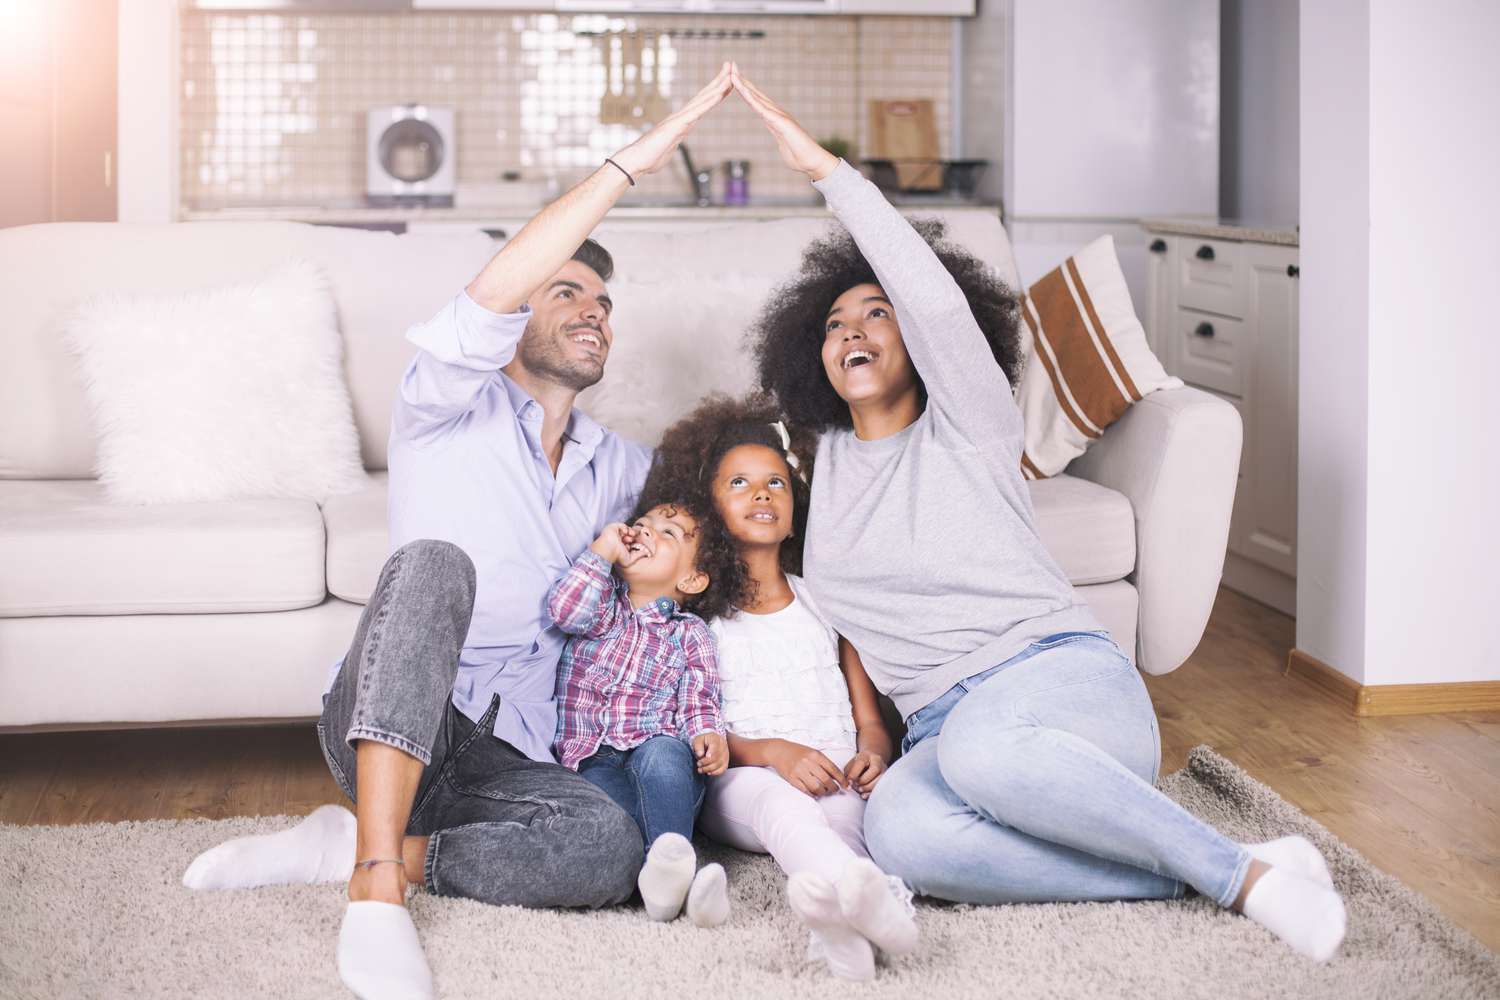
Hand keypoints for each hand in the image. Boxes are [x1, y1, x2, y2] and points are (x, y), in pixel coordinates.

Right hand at [589, 523, 642, 566]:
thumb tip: (647, 553)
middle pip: (629, 537)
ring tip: (629, 537)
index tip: (636, 546)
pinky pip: (621, 525)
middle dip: (632, 538)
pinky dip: (625, 528)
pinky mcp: (612, 528)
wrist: (608, 550)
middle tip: (631, 541)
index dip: (634, 544)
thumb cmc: (616, 556)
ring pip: (626, 531)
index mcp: (621, 548)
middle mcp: (617, 541)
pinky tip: (626, 532)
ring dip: (630, 533)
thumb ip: (639, 555)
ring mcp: (615, 535)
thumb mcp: (630, 559)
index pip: (630, 543)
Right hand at [609, 63, 733, 178]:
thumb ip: (672, 142)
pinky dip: (709, 102)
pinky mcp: (677, 126)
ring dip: (718, 87)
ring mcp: (679, 119)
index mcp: (682, 122)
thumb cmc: (649, 157)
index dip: (715, 91)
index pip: (702, 104)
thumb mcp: (667, 148)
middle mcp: (682, 116)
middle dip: (719, 80)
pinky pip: (696, 112)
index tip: (727, 81)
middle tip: (731, 65)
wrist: (635, 161)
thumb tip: (672, 142)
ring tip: (731, 74)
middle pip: (704, 95)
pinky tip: (719, 94)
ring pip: (703, 100)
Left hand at [693, 732, 728, 775]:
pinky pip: (722, 769)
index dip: (708, 755)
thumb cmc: (704, 741)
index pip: (715, 748)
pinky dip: (715, 773)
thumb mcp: (698, 740)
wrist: (712, 742)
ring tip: (700, 770)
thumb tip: (700, 754)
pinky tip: (708, 772)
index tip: (700, 759)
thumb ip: (698, 746)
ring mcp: (725, 755)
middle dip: (706, 763)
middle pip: (717, 758)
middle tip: (698, 764)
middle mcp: (723, 747)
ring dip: (709, 769)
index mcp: (716, 740)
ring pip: (719, 764)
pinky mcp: (726, 762)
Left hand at [730, 64, 838, 180]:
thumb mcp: (785, 147)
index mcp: (775, 119)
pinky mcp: (781, 122)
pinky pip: (762, 109)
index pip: (757, 102)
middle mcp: (776, 114)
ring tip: (733, 73)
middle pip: (755, 94)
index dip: (746, 90)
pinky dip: (752, 99)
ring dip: (744, 85)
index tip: (735, 79)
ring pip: (757, 98)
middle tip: (731, 65)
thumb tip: (782, 141)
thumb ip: (782, 140)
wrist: (812, 162)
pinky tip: (743, 91)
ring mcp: (779, 116)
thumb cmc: (800, 157)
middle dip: (742, 80)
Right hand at [769, 740, 847, 797]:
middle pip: (826, 780)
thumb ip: (823, 762)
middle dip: (834, 788)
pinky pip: (805, 791)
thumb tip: (837, 776)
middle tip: (835, 790)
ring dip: (823, 792)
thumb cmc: (798, 751)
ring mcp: (799, 771)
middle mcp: (808, 763)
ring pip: (816, 787)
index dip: (842, 779)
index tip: (846, 786)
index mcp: (815, 755)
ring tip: (824, 792)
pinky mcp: (791, 779)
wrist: (778, 750)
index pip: (833, 769)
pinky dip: (812, 794)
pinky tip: (815, 794)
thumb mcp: (812, 752)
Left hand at [843, 751, 886, 798]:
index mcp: (867, 755)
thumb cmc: (858, 765)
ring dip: (868, 787)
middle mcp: (878, 761)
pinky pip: (880, 787)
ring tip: (859, 789)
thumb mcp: (852, 764)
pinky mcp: (885, 779)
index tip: (849, 781)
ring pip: (880, 779)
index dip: (854, 773)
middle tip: (855, 785)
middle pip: (875, 769)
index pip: (861, 762)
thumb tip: (848, 782)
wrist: (870, 763)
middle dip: (864, 780)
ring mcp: (884, 770)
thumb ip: (849, 771)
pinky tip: (864, 795)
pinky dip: (871, 793)